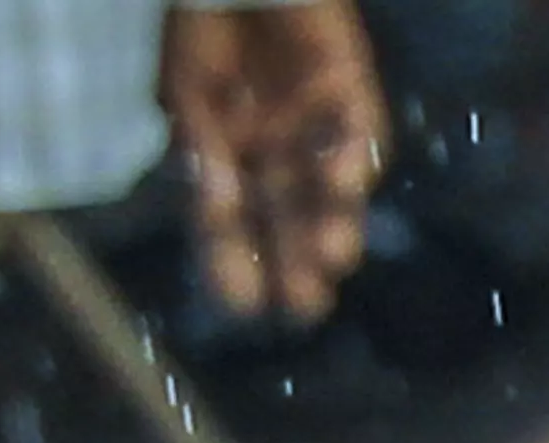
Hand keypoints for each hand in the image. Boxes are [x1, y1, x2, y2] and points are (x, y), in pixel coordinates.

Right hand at [162, 2, 386, 327]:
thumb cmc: (195, 15)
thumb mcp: (187, 88)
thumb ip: (204, 149)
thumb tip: (217, 212)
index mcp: (224, 147)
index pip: (232, 218)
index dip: (237, 260)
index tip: (243, 305)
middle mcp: (272, 142)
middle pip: (288, 214)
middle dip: (296, 260)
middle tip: (304, 307)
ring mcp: (312, 118)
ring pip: (329, 187)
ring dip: (333, 224)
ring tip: (331, 260)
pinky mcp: (350, 88)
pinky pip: (361, 134)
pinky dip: (353, 160)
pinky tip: (341, 184)